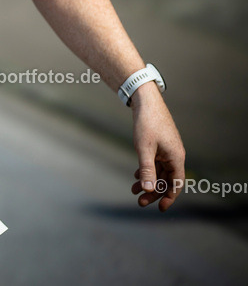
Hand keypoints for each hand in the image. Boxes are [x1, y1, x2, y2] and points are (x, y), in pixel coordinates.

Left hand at [129, 85, 184, 210]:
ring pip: (160, 171)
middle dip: (154, 191)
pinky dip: (147, 170)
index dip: (169, 197)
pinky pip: (156, 162)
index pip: (176, 183)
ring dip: (149, 181)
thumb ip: (147, 170)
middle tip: (140, 201)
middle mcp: (175, 155)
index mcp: (176, 157)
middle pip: (166, 179)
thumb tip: (149, 190)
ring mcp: (168, 150)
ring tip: (134, 190)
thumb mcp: (144, 149)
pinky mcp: (161, 145)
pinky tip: (137, 176)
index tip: (160, 208)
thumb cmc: (146, 124)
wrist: (146, 102)